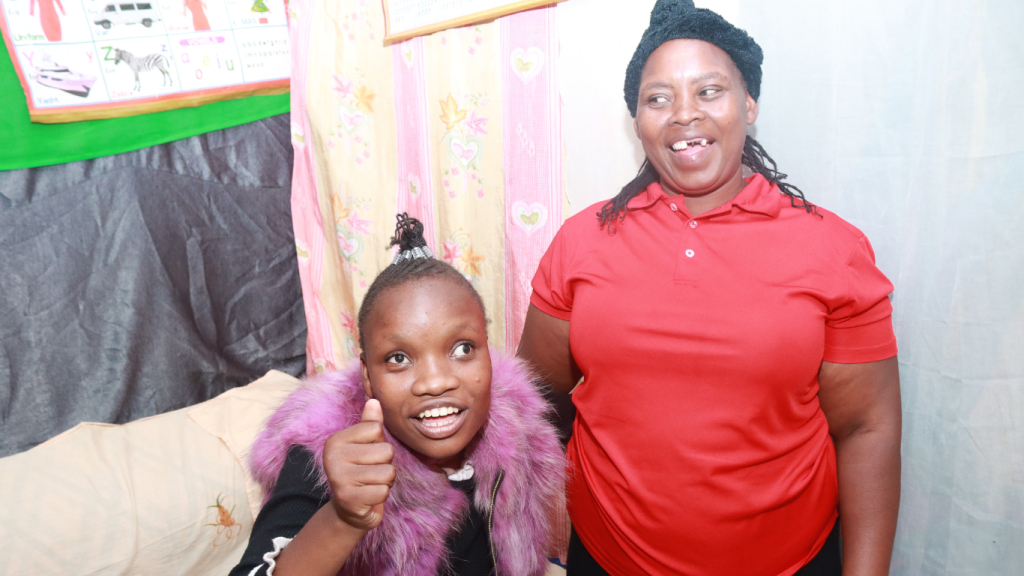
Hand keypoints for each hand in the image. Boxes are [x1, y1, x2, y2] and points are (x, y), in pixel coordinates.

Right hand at [322, 399, 395, 531]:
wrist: (350, 511)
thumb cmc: (361, 472)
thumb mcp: (364, 446)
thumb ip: (370, 424)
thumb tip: (375, 400)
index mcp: (336, 440)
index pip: (376, 429)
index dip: (380, 444)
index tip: (367, 456)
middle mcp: (333, 457)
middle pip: (386, 451)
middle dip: (385, 464)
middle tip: (370, 474)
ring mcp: (339, 479)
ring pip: (388, 472)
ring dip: (385, 481)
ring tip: (370, 485)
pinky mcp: (349, 499)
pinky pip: (384, 491)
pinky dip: (382, 495)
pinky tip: (369, 497)